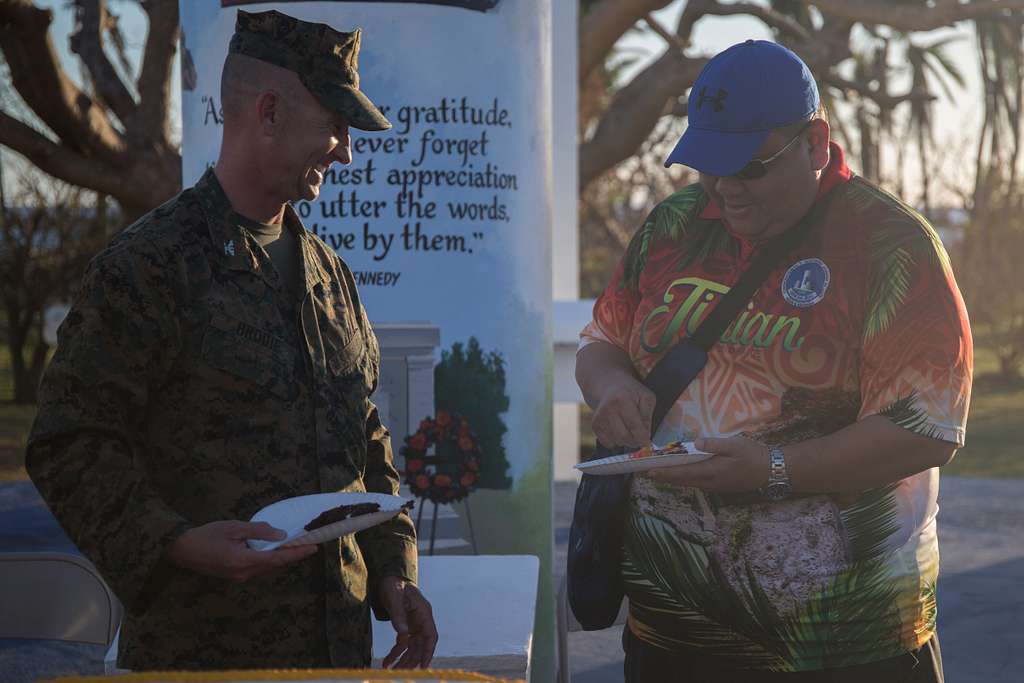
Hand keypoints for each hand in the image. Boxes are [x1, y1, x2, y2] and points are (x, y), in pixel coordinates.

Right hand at [165, 520, 316, 581]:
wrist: (181, 549)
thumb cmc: (206, 535)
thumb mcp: (233, 527)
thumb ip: (258, 531)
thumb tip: (280, 534)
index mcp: (244, 561)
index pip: (278, 558)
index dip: (297, 553)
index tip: (313, 548)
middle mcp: (243, 573)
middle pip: (274, 565)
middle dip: (292, 555)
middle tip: (307, 544)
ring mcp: (238, 577)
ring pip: (266, 568)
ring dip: (280, 558)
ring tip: (295, 545)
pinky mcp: (234, 576)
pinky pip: (257, 569)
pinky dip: (268, 560)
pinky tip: (273, 550)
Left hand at [378, 576, 437, 668]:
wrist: (388, 579)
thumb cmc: (394, 585)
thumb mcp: (395, 598)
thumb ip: (399, 615)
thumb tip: (403, 635)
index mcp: (424, 612)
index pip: (431, 636)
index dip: (428, 652)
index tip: (423, 666)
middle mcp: (421, 621)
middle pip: (420, 646)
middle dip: (411, 660)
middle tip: (401, 673)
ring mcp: (413, 625)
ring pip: (411, 648)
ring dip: (403, 660)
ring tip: (392, 671)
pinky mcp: (405, 627)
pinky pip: (402, 644)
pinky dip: (395, 654)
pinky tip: (387, 662)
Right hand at [591, 375, 655, 448]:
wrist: (607, 385)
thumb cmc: (629, 392)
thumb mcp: (646, 397)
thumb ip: (648, 416)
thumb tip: (646, 435)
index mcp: (623, 399)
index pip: (634, 426)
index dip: (643, 438)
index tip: (647, 442)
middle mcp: (609, 409)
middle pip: (625, 437)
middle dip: (635, 440)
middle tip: (640, 436)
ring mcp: (600, 417)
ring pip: (617, 442)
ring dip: (626, 440)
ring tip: (629, 428)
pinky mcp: (595, 425)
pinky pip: (608, 443)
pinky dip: (616, 441)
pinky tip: (619, 429)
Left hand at [646, 436, 769, 491]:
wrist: (771, 471)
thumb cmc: (753, 455)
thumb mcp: (735, 445)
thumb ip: (714, 444)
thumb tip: (696, 443)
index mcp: (711, 471)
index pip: (682, 473)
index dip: (664, 472)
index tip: (648, 472)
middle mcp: (709, 482)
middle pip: (681, 480)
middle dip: (663, 476)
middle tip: (646, 472)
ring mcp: (714, 486)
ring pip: (688, 483)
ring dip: (673, 478)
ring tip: (658, 472)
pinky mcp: (719, 486)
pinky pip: (696, 483)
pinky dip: (684, 478)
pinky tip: (680, 474)